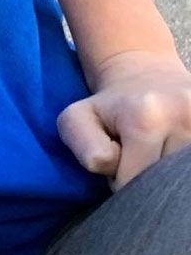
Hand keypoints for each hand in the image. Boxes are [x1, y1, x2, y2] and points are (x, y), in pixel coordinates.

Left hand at [57, 49, 190, 188]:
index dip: (118, 181)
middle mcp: (185, 118)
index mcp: (146, 118)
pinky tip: (172, 147)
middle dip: (144, 181)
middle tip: (137, 156)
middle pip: (161, 182)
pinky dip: (181, 165)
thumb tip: (114, 165)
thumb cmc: (106, 105)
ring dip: (165, 173)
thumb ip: (86, 150)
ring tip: (156, 150)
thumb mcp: (75, 120)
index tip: (117, 162)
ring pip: (181, 177)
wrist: (145, 72)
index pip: (131, 182)